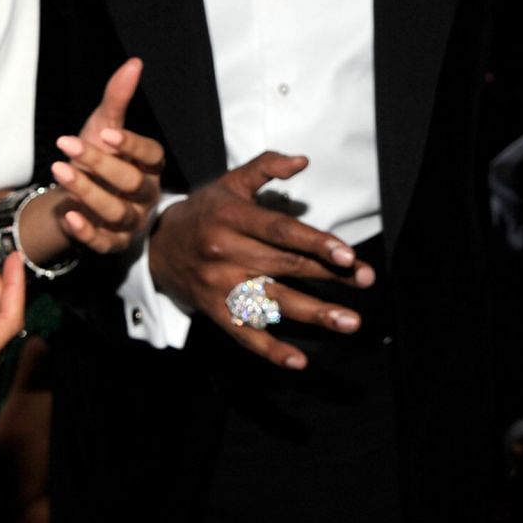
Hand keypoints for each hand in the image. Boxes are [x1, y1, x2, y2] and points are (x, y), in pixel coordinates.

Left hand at [46, 58, 165, 254]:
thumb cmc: (96, 158)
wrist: (75, 198)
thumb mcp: (102, 126)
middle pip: (131, 183)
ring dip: (87, 192)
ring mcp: (132, 222)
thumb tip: (134, 63)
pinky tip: (68, 215)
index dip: (130, 145)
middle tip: (66, 145)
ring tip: (59, 171)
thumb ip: (118, 98)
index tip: (105, 133)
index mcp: (150, 165)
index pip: (151, 154)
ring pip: (116, 212)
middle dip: (99, 164)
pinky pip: (103, 242)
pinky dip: (86, 231)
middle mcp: (146, 194)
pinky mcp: (113, 244)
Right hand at [148, 152, 373, 369]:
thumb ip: (266, 167)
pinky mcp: (215, 311)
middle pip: (285, 266)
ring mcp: (221, 286)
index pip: (280, 231)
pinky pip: (245, 334)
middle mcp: (227, 253)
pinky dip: (271, 350)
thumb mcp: (230, 182)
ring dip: (314, 314)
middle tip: (367, 280)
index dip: (315, 242)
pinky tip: (299, 361)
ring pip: (273, 302)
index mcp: (232, 218)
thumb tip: (303, 161)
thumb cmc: (204, 211)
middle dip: (329, 275)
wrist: (156, 247)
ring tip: (350, 321)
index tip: (347, 254)